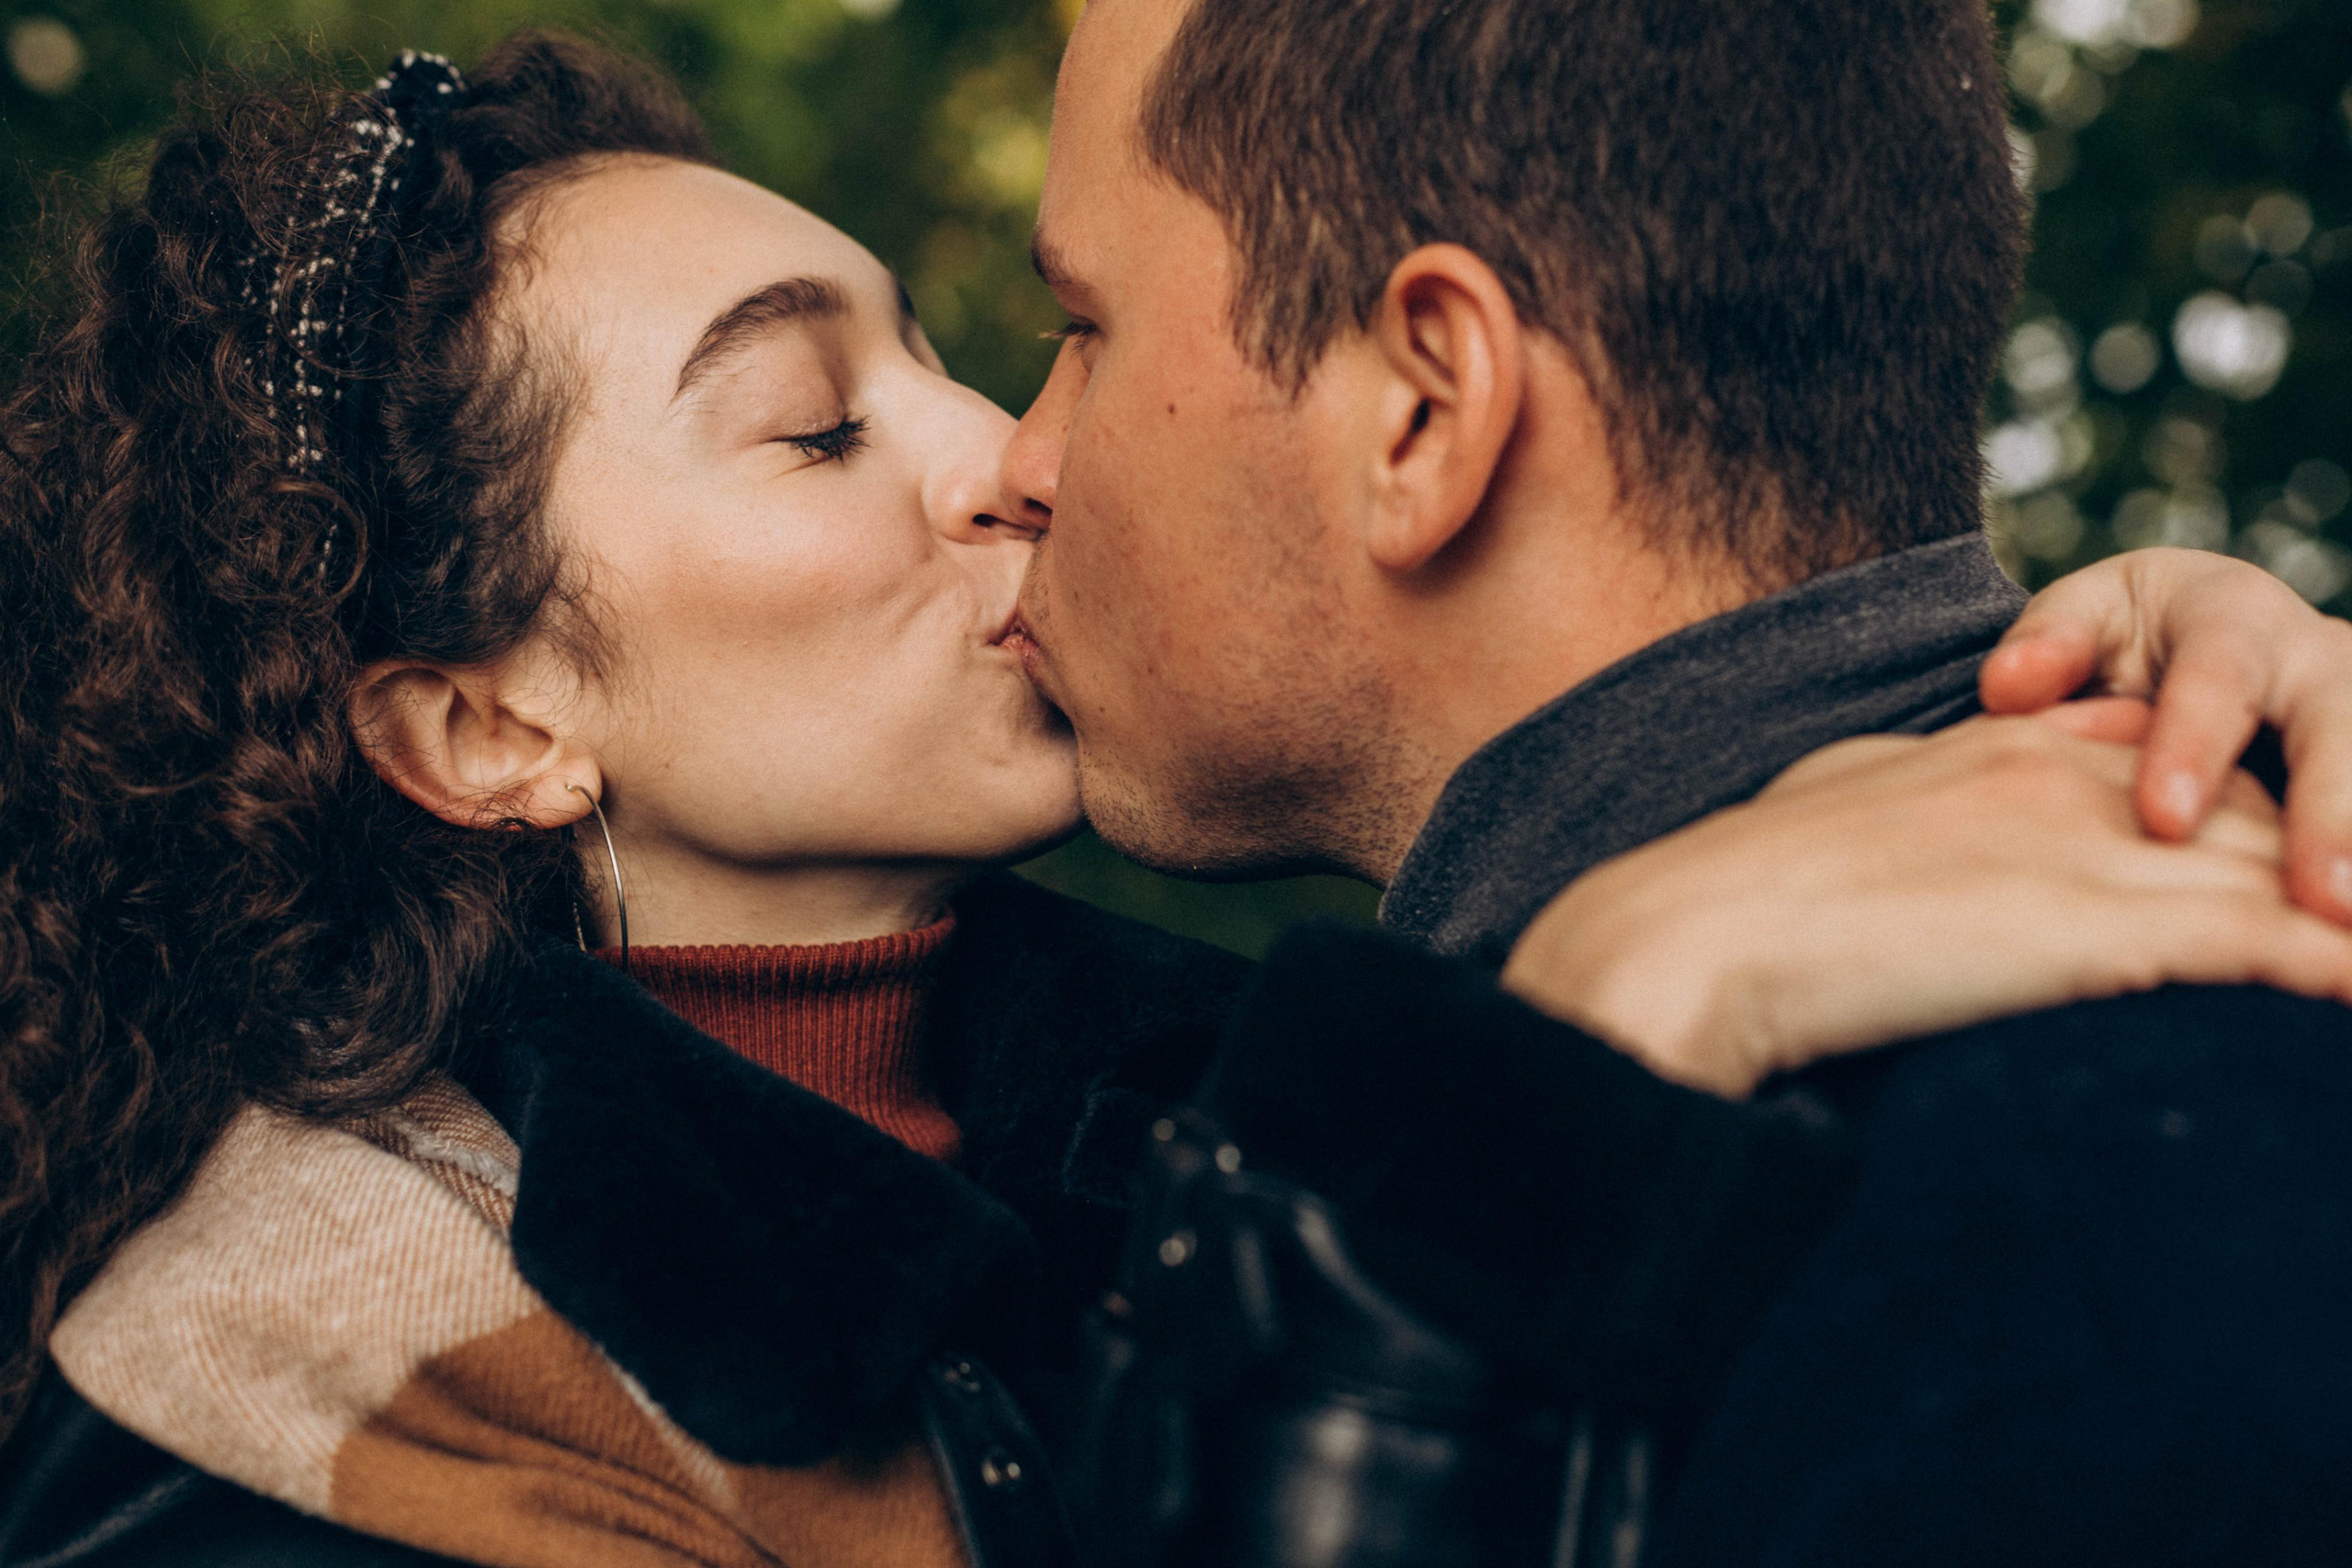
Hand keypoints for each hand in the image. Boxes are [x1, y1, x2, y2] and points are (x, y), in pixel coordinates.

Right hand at [1500, 708, 2351, 1098]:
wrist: (1689, 935)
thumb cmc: (1735, 898)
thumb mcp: (1839, 817)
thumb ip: (1911, 810)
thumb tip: (1937, 849)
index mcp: (2000, 750)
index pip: (2170, 762)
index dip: (2246, 818)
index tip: (2297, 863)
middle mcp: (2062, 778)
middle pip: (2256, 809)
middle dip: (2334, 858)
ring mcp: (2084, 845)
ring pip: (2284, 868)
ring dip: (2346, 907)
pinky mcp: (2092, 927)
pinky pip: (2264, 944)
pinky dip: (2330, 965)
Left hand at [1981, 548, 2351, 922]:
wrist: (2183, 639)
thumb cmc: (2118, 641)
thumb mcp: (2082, 623)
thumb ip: (2050, 646)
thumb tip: (2007, 685)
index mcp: (2234, 616)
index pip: (2220, 679)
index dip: (2196, 748)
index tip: (2165, 821)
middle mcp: (2318, 660)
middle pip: (2340, 729)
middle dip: (2331, 813)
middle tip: (2322, 900)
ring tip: (2349, 929)